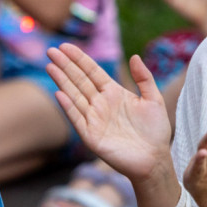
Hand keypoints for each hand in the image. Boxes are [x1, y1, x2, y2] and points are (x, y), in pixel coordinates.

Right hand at [47, 43, 172, 181]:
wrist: (154, 159)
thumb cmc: (155, 131)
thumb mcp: (154, 100)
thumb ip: (144, 78)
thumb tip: (134, 56)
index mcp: (113, 92)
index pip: (92, 71)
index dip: (79, 59)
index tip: (65, 46)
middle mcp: (100, 103)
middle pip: (79, 80)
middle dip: (65, 65)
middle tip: (51, 50)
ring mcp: (94, 119)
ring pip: (74, 96)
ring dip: (62, 81)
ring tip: (50, 66)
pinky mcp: (91, 136)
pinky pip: (77, 118)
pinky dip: (68, 107)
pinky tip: (59, 93)